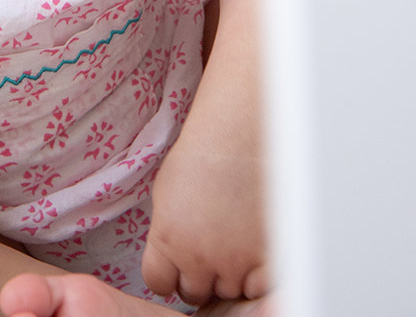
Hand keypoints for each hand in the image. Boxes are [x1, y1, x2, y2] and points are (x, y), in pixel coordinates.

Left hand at [141, 121, 268, 305]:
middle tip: (210, 249)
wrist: (239, 135)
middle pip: (194, 292)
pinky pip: (259, 289)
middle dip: (200, 276)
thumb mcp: (166, 194)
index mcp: (168, 240)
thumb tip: (169, 257)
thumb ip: (166, 233)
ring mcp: (236, 261)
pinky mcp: (268, 259)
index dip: (168, 274)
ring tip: (234, 240)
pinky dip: (258, 276)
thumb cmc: (201, 154)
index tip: (177, 264)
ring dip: (230, 274)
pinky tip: (254, 247)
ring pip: (229, 291)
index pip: (159, 283)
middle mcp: (200, 258)